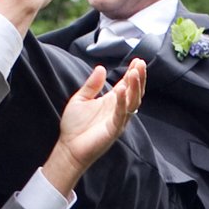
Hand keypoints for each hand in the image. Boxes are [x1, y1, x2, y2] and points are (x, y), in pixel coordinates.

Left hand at [43, 59, 146, 194]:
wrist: (68, 148)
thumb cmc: (74, 126)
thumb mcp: (80, 99)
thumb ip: (92, 85)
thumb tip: (101, 68)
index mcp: (112, 102)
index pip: (127, 85)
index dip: (133, 73)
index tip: (138, 60)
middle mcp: (118, 110)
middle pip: (134, 92)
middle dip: (139, 78)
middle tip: (140, 64)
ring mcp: (118, 120)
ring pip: (133, 102)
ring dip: (135, 87)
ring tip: (135, 72)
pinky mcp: (113, 130)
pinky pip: (121, 114)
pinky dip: (122, 102)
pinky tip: (121, 89)